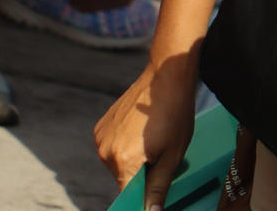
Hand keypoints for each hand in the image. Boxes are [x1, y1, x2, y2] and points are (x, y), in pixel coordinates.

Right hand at [96, 55, 198, 209]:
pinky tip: (141, 131)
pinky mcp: (101, 126)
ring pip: (118, 163)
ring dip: (133, 159)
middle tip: (161, 154)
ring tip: (153, 138)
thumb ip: (159, 188)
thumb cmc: (175, 114)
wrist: (165, 77)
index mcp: (123, 161)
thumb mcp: (173, 155)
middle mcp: (105, 151)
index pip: (126, 196)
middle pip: (123, 179)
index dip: (140, 199)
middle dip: (141, 175)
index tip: (151, 192)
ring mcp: (101, 137)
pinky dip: (125, 146)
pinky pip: (112, 147)